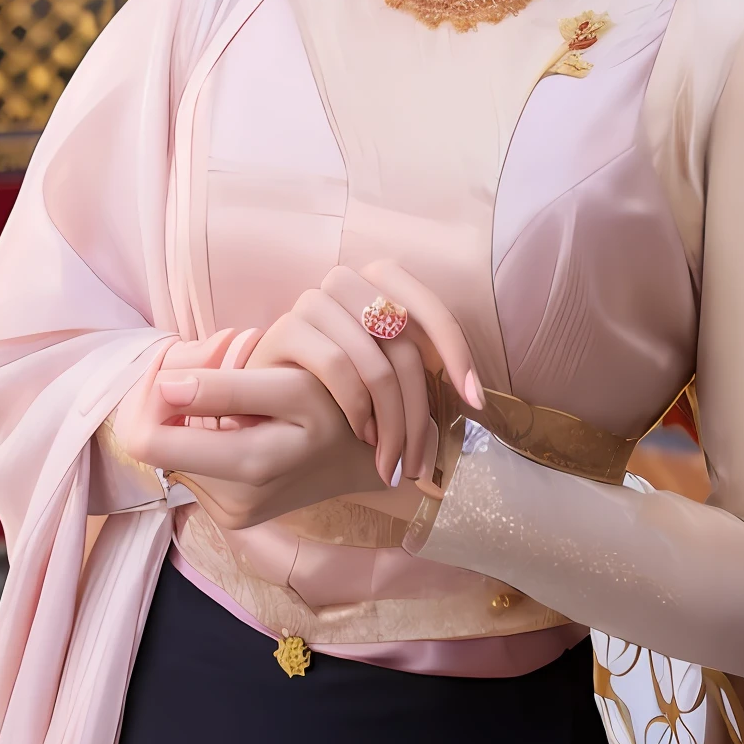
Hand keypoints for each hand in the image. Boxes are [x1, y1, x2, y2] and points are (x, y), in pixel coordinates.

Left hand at [113, 352, 385, 528]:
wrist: (367, 461)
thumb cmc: (338, 410)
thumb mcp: (293, 389)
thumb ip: (227, 389)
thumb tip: (163, 388)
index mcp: (247, 468)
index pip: (150, 440)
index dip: (150, 398)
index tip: (169, 369)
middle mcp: (234, 504)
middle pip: (155, 450)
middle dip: (163, 412)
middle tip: (187, 380)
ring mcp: (233, 516)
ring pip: (175, 459)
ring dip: (186, 429)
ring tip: (228, 408)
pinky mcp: (235, 518)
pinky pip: (195, 473)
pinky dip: (204, 447)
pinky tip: (235, 431)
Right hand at [244, 260, 480, 485]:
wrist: (268, 397)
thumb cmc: (339, 388)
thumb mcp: (388, 374)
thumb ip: (424, 373)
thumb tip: (476, 402)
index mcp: (381, 282)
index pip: (433, 311)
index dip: (459, 355)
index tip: (474, 403)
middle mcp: (349, 282)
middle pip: (405, 348)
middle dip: (418, 413)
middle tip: (419, 462)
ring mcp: (313, 301)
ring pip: (374, 364)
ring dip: (389, 422)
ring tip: (389, 459)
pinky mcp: (285, 328)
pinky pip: (336, 366)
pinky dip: (355, 406)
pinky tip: (359, 433)